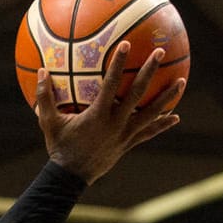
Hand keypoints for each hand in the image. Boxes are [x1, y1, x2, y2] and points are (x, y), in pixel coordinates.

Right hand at [36, 41, 182, 183]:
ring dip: (167, 96)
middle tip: (159, 52)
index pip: (112, 83)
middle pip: (138, 93)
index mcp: (98, 114)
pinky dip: (162, 124)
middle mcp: (116, 123)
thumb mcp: (48, 122)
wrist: (70, 178)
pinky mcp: (128, 144)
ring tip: (181, 81)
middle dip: (149, 71)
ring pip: (151, 113)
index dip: (119, 63)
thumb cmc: (59, 147)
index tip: (127, 44)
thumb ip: (44, 96)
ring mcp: (125, 134)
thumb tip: (40, 70)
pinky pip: (149, 132)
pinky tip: (175, 117)